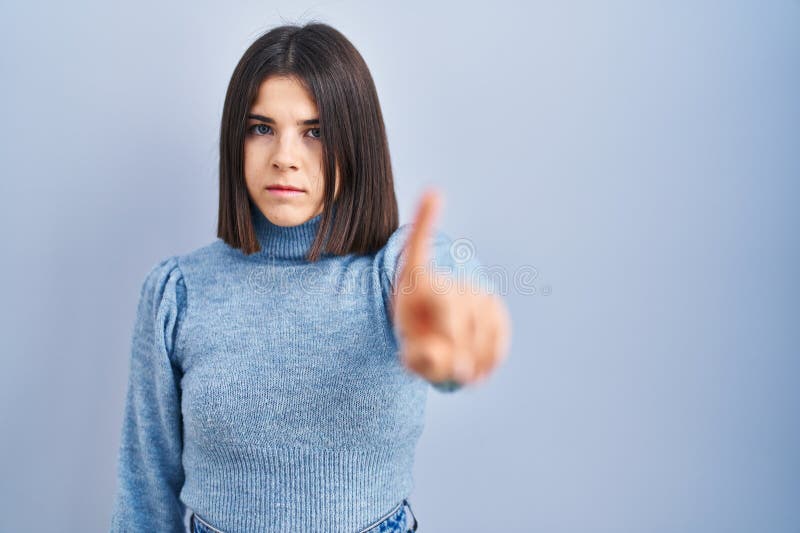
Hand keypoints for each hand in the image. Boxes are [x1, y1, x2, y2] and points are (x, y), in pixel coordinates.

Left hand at [391, 188, 510, 384]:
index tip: (433, 192)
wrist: (437, 337)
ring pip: (481, 327)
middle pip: (456, 313)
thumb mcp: (410, 354)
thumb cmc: (418, 339)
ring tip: (458, 369)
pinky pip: (499, 333)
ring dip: (473, 359)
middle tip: (448, 371)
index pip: (419, 252)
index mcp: (415, 282)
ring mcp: (473, 290)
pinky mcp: (494, 305)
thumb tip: (458, 367)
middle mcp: (446, 280)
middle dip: (453, 347)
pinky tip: (478, 367)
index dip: (427, 220)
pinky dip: (492, 356)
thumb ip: (424, 361)